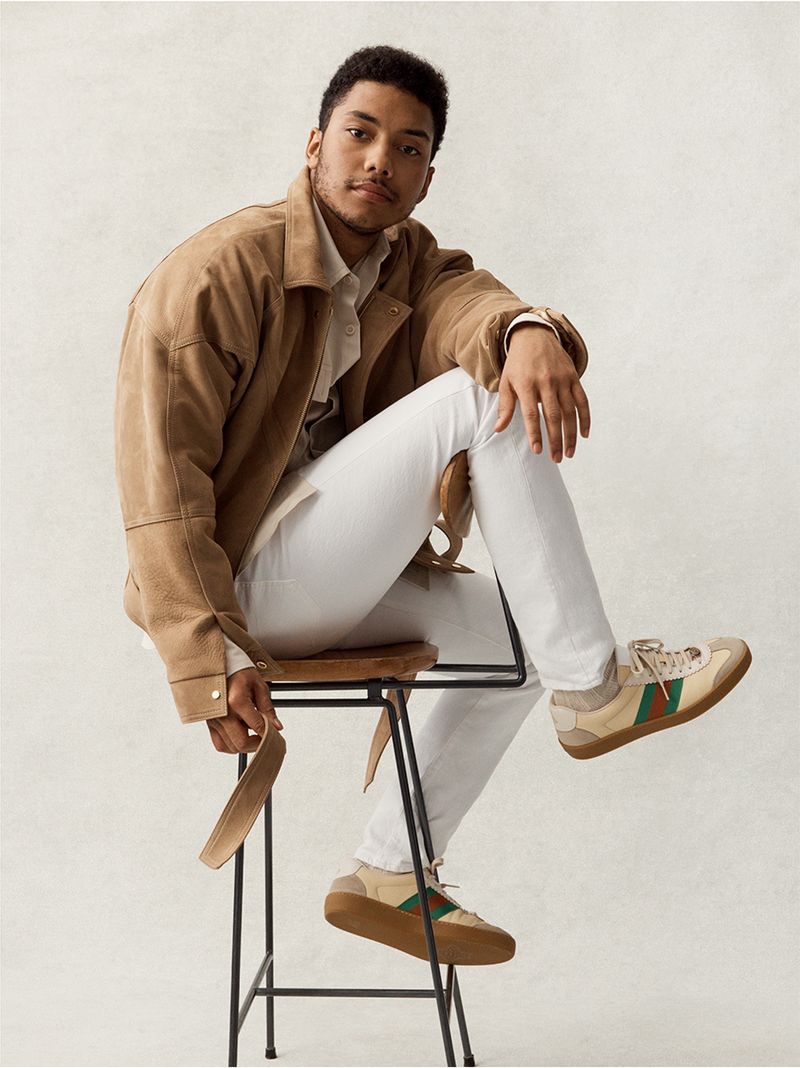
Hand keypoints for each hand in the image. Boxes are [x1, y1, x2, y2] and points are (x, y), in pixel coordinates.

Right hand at [206, 667, 283, 753]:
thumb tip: (277, 727)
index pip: (256, 726)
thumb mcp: (259, 686)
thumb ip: (267, 708)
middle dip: (257, 744)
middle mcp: (223, 713)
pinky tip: (240, 736)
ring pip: (230, 747)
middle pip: (241, 742)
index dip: (269, 734)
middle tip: (265, 738)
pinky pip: (219, 744)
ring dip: (245, 746)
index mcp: (236, 701)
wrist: (221, 667)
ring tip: (252, 734)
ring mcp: (214, 719)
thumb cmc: (240, 673)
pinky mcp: (209, 723)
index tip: (275, 735)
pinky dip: (231, 746)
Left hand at [493, 323, 590, 461]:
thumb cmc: (517, 363)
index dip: (535, 434)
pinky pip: (582, 401)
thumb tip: (497, 429)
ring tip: (569, 453)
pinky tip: (584, 435)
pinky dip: (585, 418)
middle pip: (553, 416)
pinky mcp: (573, 377)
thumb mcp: (506, 381)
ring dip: (571, 435)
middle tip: (556, 459)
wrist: (535, 335)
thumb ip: (505, 406)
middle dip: (556, 440)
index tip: (537, 451)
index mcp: (526, 384)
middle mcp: (546, 382)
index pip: (531, 414)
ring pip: (570, 412)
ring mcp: (562, 379)